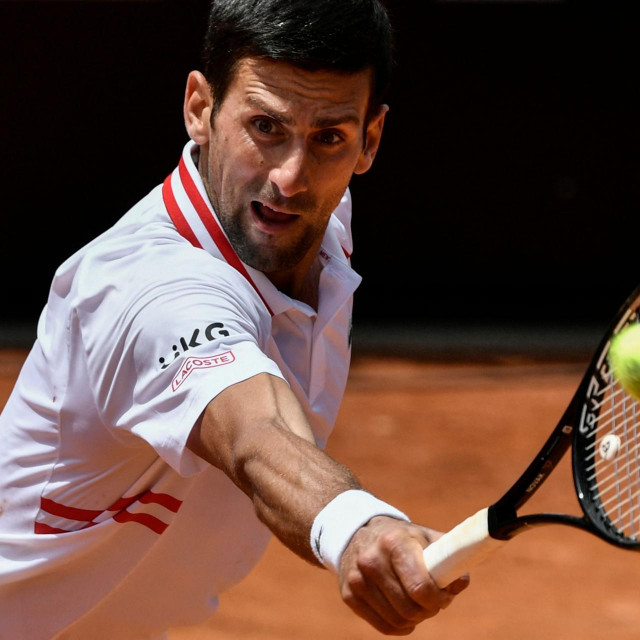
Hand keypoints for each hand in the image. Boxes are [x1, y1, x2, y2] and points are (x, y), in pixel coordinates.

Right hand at [338, 516, 469, 634]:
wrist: (357, 532)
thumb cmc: (400, 538)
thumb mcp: (424, 537)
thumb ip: (448, 557)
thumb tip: (460, 582)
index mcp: (393, 542)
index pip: (420, 587)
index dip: (438, 598)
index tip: (443, 595)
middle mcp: (371, 559)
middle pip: (409, 608)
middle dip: (428, 610)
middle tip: (432, 601)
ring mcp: (356, 578)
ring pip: (398, 620)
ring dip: (414, 618)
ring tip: (417, 603)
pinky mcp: (348, 595)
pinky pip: (384, 627)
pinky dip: (400, 626)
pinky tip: (403, 611)